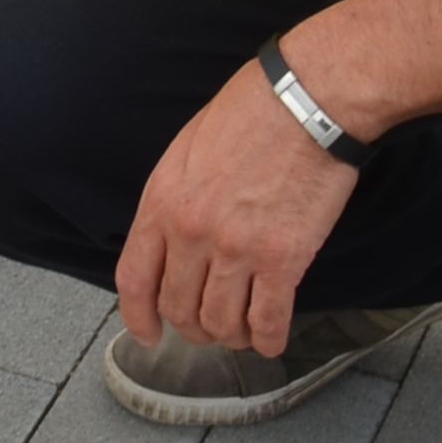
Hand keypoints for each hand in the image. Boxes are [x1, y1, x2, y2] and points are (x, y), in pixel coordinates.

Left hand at [115, 57, 357, 355]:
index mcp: (162, 201)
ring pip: (220, 324)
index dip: (139, 318)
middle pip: (179, 310)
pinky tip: (271, 337)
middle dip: (193, 328)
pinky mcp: (282, 260)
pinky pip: (266, 322)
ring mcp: (236, 249)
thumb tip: (174, 245)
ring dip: (230, 337)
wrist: (306, 101)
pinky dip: (267, 340)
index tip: (149, 335)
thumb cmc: (250, 113)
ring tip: (242, 329)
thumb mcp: (187, 150)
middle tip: (211, 326)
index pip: (134, 279)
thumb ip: (174, 200)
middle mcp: (192, 232)